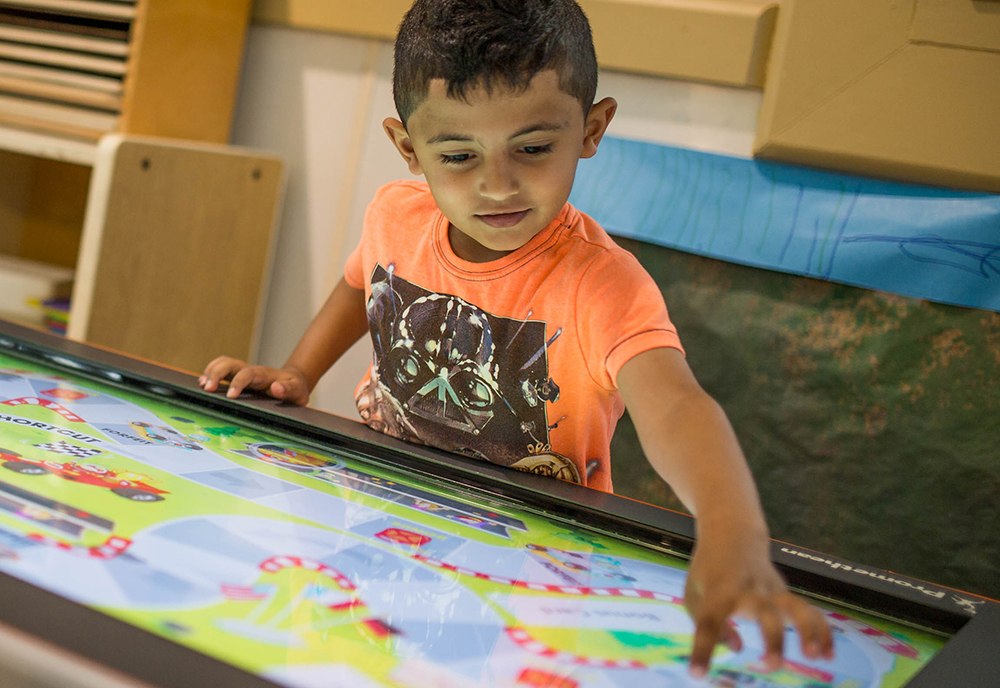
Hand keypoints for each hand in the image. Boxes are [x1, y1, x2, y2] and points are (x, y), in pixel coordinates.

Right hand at [199, 356, 309, 404]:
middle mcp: (251, 371)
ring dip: (210, 371)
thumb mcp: (298, 392)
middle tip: (206, 389)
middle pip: (230, 364)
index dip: (237, 383)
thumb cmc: (295, 388)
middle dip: (217, 374)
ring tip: (202, 385)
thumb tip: (276, 387)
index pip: (247, 374)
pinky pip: (222, 369)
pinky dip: (210, 373)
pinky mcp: (238, 377)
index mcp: (264, 375)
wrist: (293, 381)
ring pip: (224, 364)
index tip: (230, 396)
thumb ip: (289, 390)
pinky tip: (203, 383)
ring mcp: (244, 372)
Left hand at [684, 536, 832, 677]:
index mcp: (717, 592)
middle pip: (764, 613)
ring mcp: (771, 590)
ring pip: (795, 608)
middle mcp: (748, 590)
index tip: (697, 674)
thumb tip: (737, 649)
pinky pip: (809, 611)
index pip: (708, 623)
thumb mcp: (693, 592)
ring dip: (807, 631)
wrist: (732, 534)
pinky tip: (828, 655)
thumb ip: (705, 624)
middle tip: (772, 665)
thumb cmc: (708, 570)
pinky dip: (822, 631)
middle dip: (771, 639)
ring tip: (814, 656)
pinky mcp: (786, 593)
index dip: (703, 650)